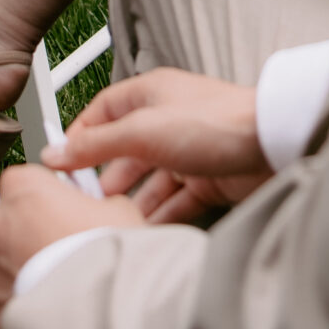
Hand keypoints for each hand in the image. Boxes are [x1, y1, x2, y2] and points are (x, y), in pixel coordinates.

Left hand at [0, 162, 141, 328]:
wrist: (105, 310)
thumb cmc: (108, 255)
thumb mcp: (117, 208)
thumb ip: (94, 202)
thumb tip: (97, 210)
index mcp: (21, 188)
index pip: (22, 180)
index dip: (45, 195)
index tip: (61, 206)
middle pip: (5, 221)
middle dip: (27, 231)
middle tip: (60, 244)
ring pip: (3, 264)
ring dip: (23, 269)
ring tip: (60, 281)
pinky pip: (5, 303)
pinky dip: (23, 305)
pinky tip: (51, 307)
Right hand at [45, 67, 268, 224]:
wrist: (272, 144)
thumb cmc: (216, 121)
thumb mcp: (142, 131)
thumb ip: (96, 145)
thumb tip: (55, 152)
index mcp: (149, 95)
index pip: (101, 113)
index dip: (79, 138)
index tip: (60, 166)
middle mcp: (166, 120)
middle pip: (124, 151)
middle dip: (104, 178)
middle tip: (83, 206)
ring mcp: (186, 151)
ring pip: (148, 181)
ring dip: (131, 203)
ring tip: (110, 226)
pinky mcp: (206, 179)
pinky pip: (173, 201)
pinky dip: (158, 217)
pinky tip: (142, 234)